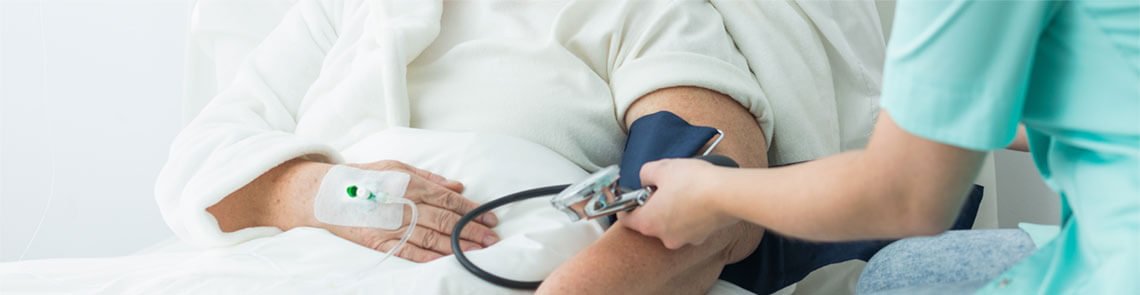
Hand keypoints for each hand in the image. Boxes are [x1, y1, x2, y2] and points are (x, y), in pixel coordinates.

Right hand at [317, 160, 499, 261]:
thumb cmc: (365, 177)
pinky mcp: (381, 240)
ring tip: (479, 250)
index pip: (450, 199)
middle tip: (493, 238)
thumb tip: (457, 186)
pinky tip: (448, 260)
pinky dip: (431, 257)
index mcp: (412, 184)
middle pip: (446, 220)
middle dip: (473, 230)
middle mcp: (405, 204)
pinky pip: (410, 252)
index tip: (491, 217)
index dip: (472, 210)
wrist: (328, 193)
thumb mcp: (398, 167)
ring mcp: (393, 224)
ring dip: (459, 245)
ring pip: (433, 237)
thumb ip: (429, 178)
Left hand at [622, 159, 738, 249]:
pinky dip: (689, 216)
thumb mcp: (661, 168)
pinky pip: (688, 226)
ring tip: (684, 191)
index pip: (626, 219)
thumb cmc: (693, 182)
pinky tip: (697, 200)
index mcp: (648, 223)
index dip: (627, 206)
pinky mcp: (701, 237)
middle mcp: (664, 237)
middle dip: (654, 206)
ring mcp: (684, 239)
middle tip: (663, 188)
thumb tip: (646, 179)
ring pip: (671, 224)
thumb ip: (645, 174)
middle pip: (650, 222)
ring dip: (673, 211)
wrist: (727, 193)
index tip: (632, 197)